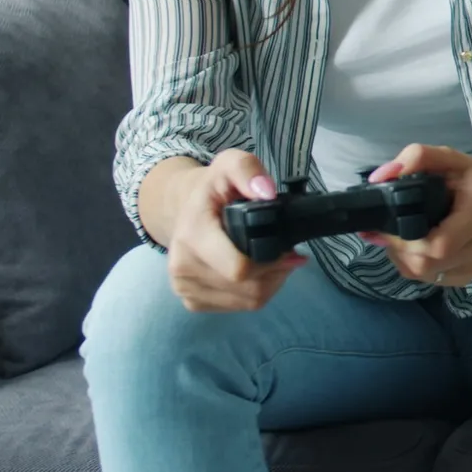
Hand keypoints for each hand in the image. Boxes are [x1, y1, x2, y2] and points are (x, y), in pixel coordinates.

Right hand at [166, 148, 309, 312]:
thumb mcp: (230, 163)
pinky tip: (258, 273)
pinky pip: (238, 307)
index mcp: (192, 235)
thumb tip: (265, 192)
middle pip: (249, 288)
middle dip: (276, 271)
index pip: (240, 269)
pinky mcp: (192, 301)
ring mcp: (185, 288)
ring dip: (270, 283)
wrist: (185, 209)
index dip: (272, 262)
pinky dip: (256, 292)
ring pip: (248, 301)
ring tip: (274, 261)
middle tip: (287, 253)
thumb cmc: (214, 188)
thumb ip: (248, 170)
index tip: (288, 248)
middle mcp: (183, 266)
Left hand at [363, 144, 471, 287]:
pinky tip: (415, 249)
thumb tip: (381, 178)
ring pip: (427, 275)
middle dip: (399, 250)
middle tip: (387, 231)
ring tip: (400, 238)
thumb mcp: (449, 157)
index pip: (439, 245)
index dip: (405, 241)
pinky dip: (416, 267)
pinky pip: (434, 280)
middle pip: (428, 264)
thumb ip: (418, 157)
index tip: (387, 224)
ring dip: (405, 259)